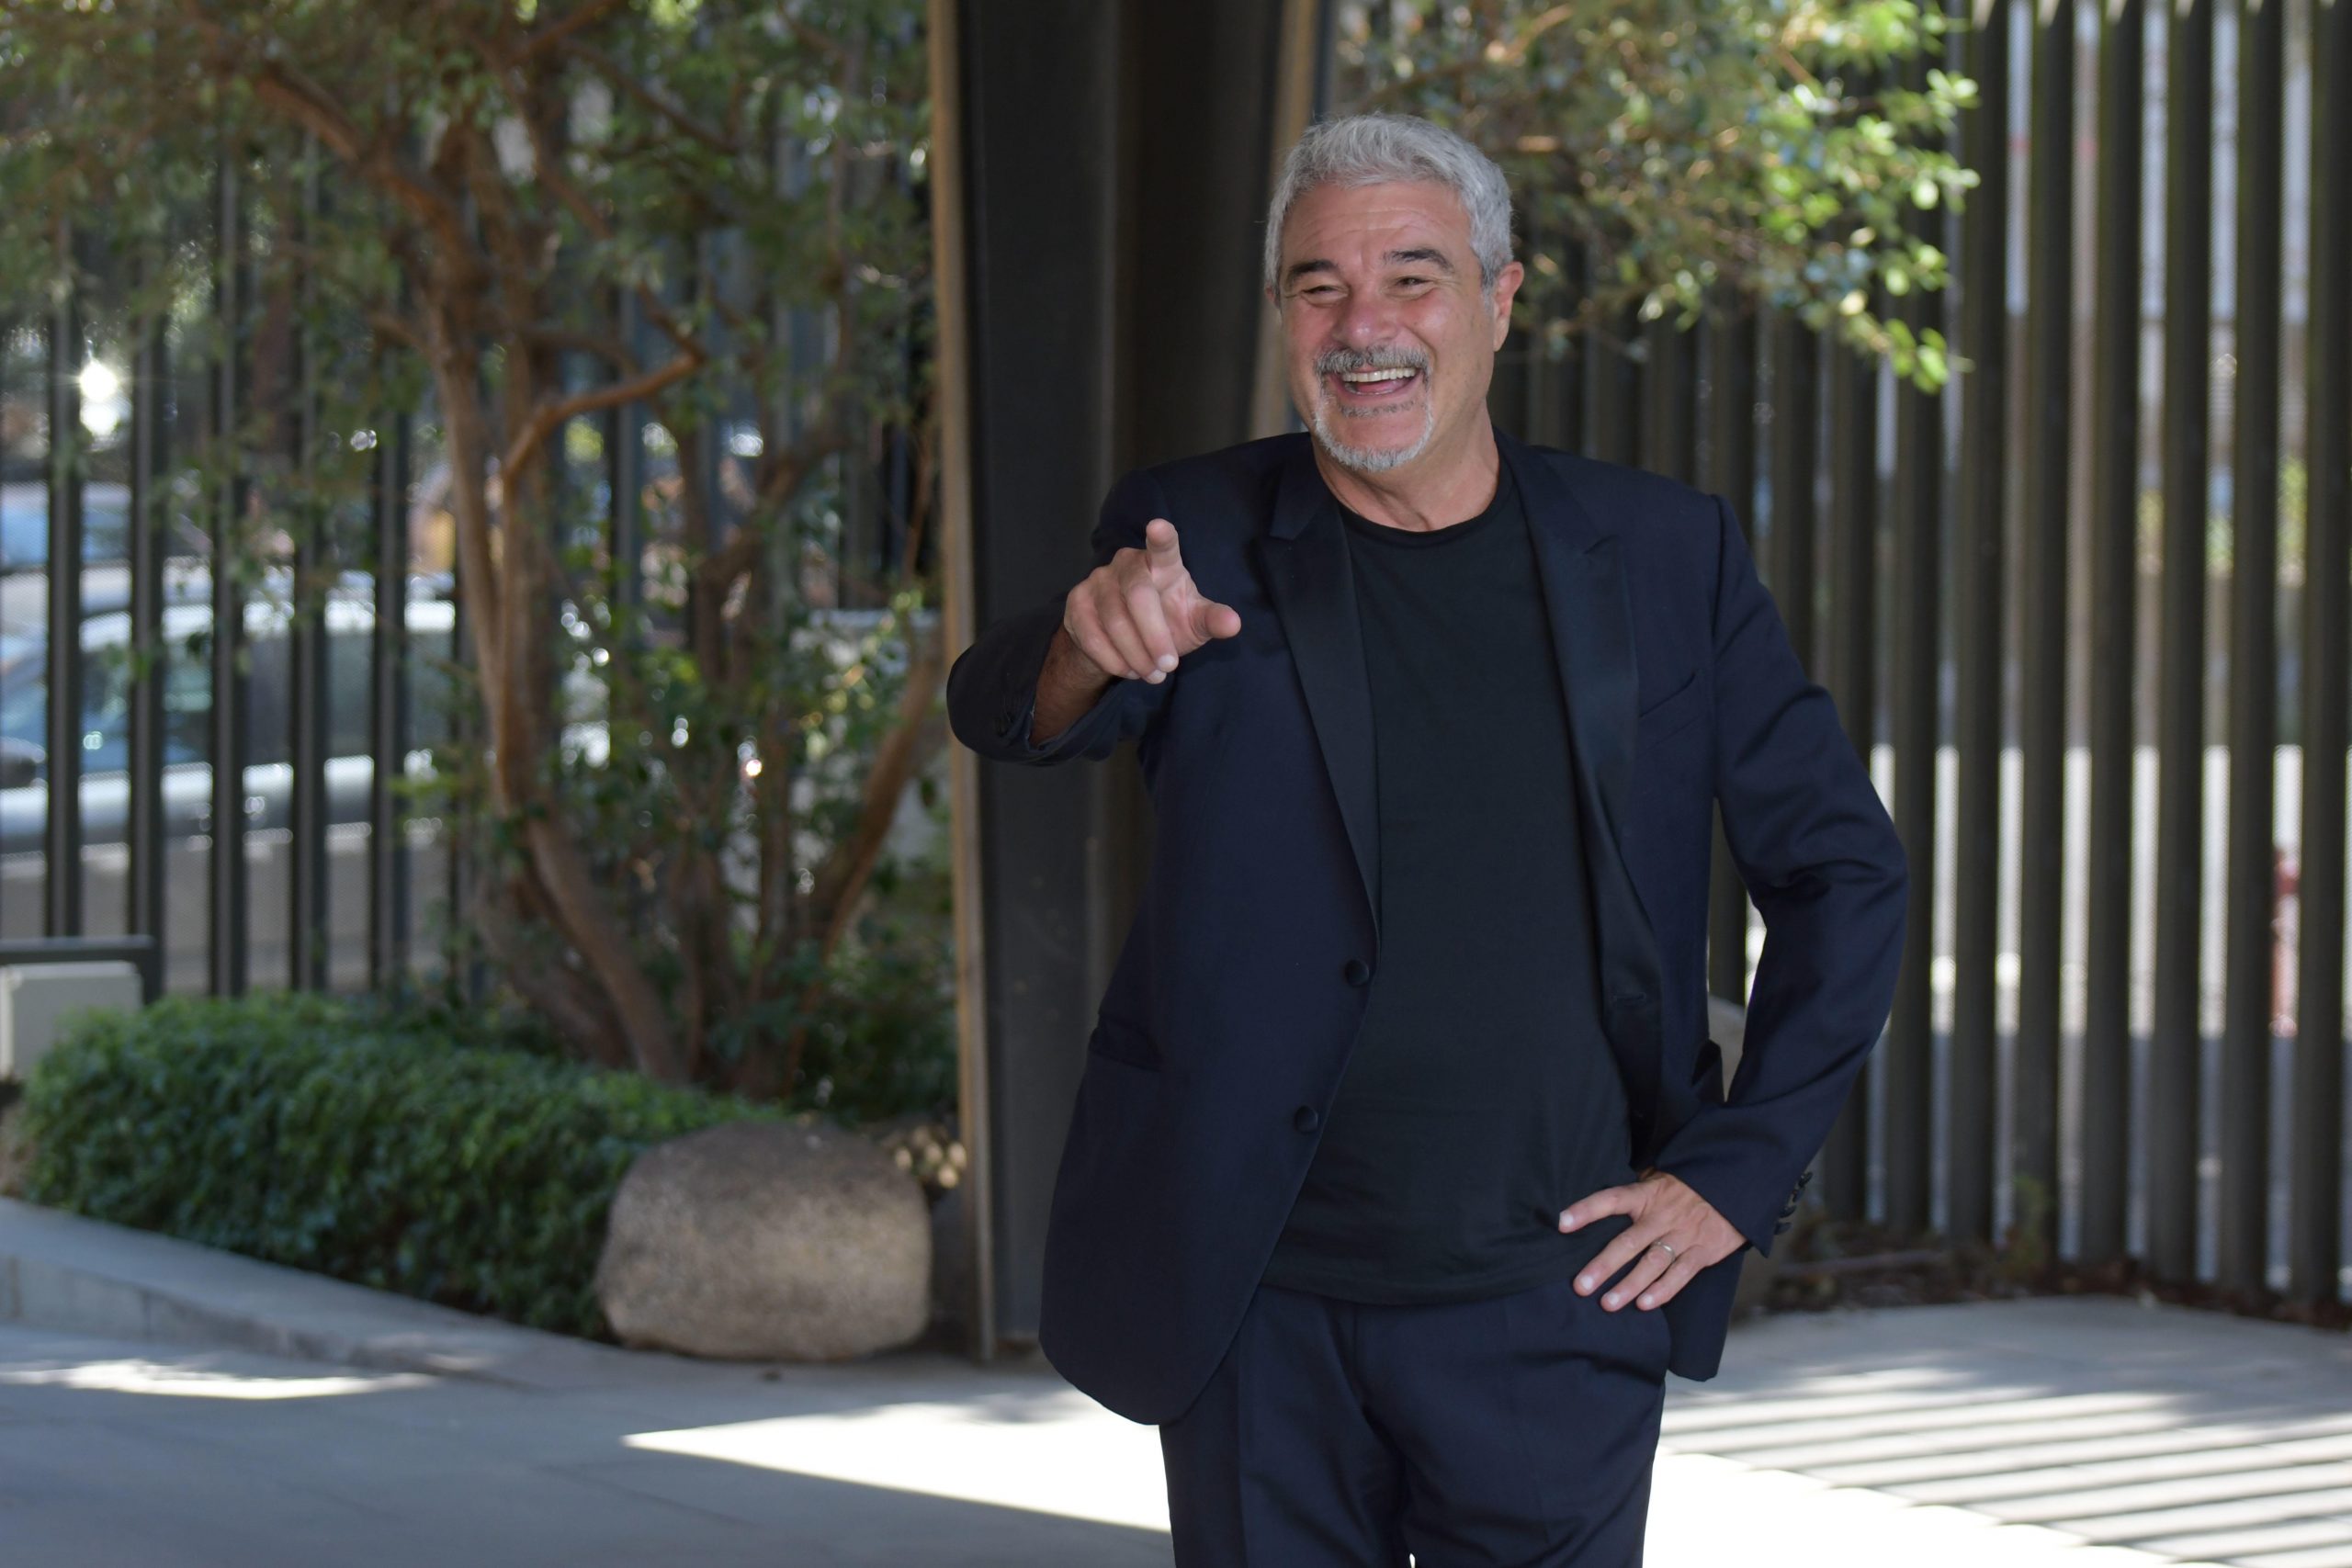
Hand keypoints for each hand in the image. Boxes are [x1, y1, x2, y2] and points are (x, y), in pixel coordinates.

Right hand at [1062, 517, 1241, 684]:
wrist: (1124, 642)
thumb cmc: (1166, 620)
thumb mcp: (1193, 622)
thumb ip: (1211, 620)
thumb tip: (1233, 624)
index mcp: (1162, 563)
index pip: (1163, 548)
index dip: (1161, 538)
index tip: (1159, 526)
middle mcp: (1127, 564)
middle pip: (1138, 595)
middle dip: (1154, 636)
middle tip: (1168, 666)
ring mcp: (1098, 581)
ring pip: (1114, 620)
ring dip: (1135, 654)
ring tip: (1152, 674)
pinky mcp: (1077, 602)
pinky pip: (1091, 635)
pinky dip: (1113, 660)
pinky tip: (1129, 670)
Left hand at [1556, 1167, 1743, 1311]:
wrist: (1735, 1187)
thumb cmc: (1687, 1187)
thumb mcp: (1658, 1179)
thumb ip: (1633, 1192)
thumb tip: (1599, 1205)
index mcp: (1646, 1195)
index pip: (1610, 1199)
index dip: (1586, 1210)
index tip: (1561, 1223)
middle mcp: (1662, 1216)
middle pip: (1628, 1241)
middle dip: (1603, 1266)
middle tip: (1580, 1286)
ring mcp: (1683, 1235)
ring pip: (1652, 1263)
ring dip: (1629, 1285)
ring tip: (1607, 1304)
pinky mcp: (1703, 1251)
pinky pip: (1681, 1273)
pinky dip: (1663, 1290)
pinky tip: (1645, 1304)